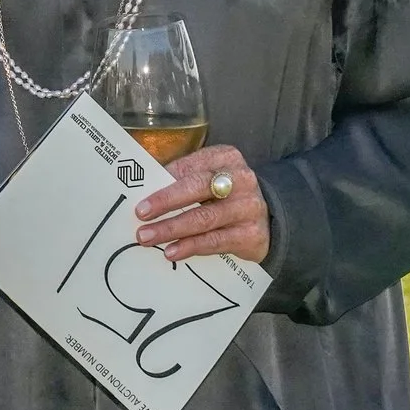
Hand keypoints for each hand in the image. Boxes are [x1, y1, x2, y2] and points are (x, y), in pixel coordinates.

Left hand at [132, 144, 269, 263]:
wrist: (268, 222)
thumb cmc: (226, 197)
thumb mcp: (211, 181)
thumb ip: (183, 181)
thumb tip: (143, 191)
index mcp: (225, 158)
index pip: (190, 167)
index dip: (164, 181)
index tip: (140, 196)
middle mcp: (240, 179)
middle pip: (198, 187)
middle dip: (165, 201)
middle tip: (141, 214)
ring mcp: (248, 207)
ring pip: (204, 218)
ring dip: (171, 228)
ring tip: (147, 237)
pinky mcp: (251, 234)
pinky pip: (215, 241)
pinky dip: (190, 247)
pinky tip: (171, 252)